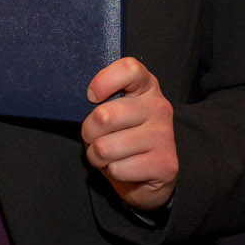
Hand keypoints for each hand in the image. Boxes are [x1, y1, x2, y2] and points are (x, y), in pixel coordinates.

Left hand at [82, 56, 177, 209]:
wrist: (147, 174)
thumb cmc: (121, 135)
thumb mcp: (111, 110)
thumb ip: (100, 100)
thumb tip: (79, 102)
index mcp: (146, 87)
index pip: (129, 69)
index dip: (104, 81)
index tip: (92, 97)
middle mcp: (159, 107)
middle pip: (104, 116)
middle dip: (88, 133)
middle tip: (95, 138)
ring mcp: (165, 136)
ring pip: (105, 147)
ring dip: (97, 156)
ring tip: (108, 155)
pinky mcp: (165, 164)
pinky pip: (117, 169)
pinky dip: (112, 172)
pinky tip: (124, 167)